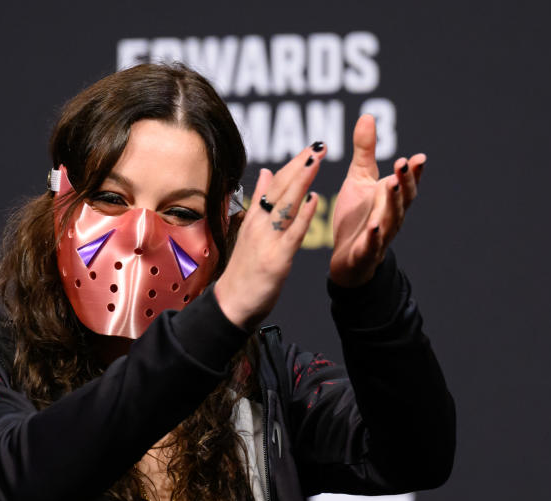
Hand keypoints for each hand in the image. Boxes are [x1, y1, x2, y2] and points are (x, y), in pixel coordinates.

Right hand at [215, 143, 327, 329]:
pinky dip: (302, 215)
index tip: (310, 148)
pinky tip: (314, 200)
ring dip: (302, 181)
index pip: (276, 184)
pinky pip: (291, 233)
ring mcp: (267, 240)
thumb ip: (261, 202)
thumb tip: (267, 172)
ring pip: (286, 205)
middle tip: (319, 145)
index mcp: (255, 218)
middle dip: (300, 165)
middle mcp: (259, 224)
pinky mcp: (276, 259)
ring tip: (316, 160)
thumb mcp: (250, 231)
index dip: (293, 164)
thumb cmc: (244, 271)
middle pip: (281, 189)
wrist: (231, 305)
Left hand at [329, 114, 425, 286]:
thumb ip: (365, 151)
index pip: (407, 184)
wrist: (347, 258)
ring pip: (391, 220)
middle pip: (402, 199)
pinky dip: (374, 238)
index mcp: (391, 199)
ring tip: (391, 185)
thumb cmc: (356, 216)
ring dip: (392, 203)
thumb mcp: (359, 179)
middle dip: (404, 181)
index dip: (414, 172)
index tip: (418, 157)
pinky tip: (374, 228)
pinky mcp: (364, 253)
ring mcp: (380, 236)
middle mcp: (391, 217)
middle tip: (403, 163)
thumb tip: (368, 115)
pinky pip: (371, 246)